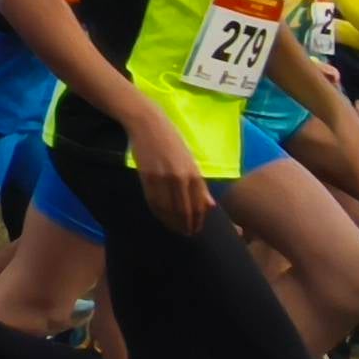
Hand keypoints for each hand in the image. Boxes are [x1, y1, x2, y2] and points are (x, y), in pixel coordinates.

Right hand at [127, 107, 212, 233]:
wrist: (149, 124)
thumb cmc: (172, 141)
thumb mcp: (190, 161)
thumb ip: (200, 185)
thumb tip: (210, 206)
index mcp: (194, 173)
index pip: (198, 205)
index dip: (198, 220)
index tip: (196, 229)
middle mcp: (180, 178)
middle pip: (184, 210)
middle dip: (186, 225)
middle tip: (186, 234)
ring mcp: (163, 178)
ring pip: (168, 209)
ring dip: (172, 222)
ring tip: (175, 229)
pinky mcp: (147, 177)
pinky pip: (154, 202)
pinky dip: (159, 213)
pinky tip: (162, 218)